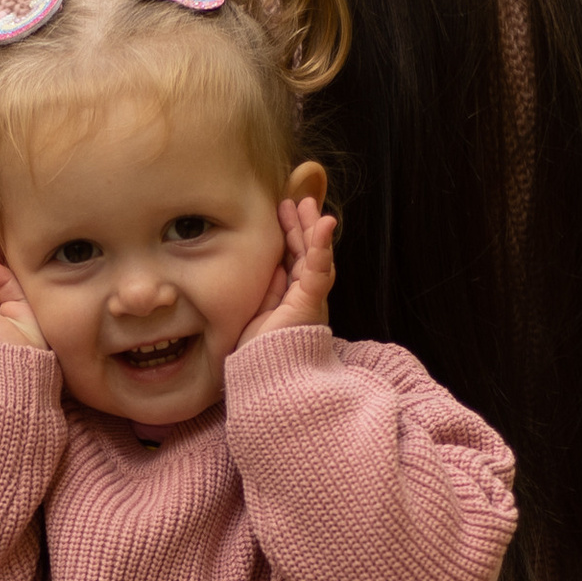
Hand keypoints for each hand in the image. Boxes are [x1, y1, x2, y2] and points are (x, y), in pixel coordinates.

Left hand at [235, 196, 338, 348]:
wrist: (268, 379)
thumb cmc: (260, 354)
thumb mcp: (258, 313)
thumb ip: (267, 291)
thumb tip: (272, 268)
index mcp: (290, 299)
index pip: (294, 260)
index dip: (292, 235)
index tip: (284, 212)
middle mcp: (304, 297)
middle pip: (307, 254)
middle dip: (303, 226)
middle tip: (297, 201)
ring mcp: (310, 299)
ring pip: (315, 257)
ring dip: (312, 229)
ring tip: (308, 205)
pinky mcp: (311, 303)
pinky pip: (318, 270)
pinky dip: (321, 246)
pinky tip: (323, 225)